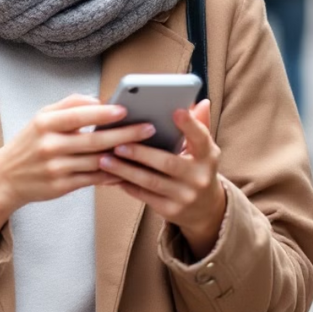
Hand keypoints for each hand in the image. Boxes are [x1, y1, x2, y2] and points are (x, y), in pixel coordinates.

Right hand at [0, 94, 150, 249]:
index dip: (103, 113)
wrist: (6, 177)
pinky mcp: (62, 186)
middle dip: (124, 134)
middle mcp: (49, 145)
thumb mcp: (40, 118)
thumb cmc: (29, 144)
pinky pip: (94, 178)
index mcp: (44, 123)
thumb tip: (99, 100)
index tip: (125, 109)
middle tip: (147, 128)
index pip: (77, 115)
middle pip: (94, 140)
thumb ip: (68, 106)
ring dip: (124, 155)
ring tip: (145, 148)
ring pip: (98, 161)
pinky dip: (113, 173)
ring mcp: (56, 167)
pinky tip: (129, 168)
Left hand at [97, 98, 226, 257]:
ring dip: (125, 170)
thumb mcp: (202, 150)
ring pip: (150, 181)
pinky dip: (126, 184)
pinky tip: (109, 175)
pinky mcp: (171, 210)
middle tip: (117, 143)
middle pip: (167, 163)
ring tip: (104, 159)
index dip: (190, 125)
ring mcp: (185, 196)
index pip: (201, 139)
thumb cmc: (196, 168)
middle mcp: (199, 177)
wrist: (206, 209)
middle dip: (140, 153)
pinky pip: (144, 196)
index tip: (175, 110)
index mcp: (208, 156)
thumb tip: (200, 101)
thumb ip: (197, 126)